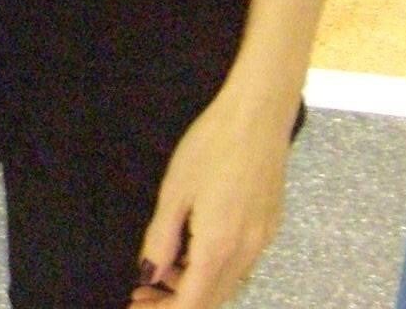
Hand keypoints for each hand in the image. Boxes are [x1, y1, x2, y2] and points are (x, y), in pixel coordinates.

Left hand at [131, 84, 292, 308]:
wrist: (258, 115)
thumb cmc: (210, 146)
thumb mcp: (175, 190)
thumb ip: (161, 238)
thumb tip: (148, 274)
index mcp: (219, 248)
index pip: (191, 304)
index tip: (135, 305)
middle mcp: (246, 254)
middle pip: (212, 299)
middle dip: (175, 304)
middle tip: (143, 292)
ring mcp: (263, 242)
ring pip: (228, 284)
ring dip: (195, 287)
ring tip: (163, 271)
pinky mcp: (270, 226)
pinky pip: (240, 264)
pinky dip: (215, 269)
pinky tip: (194, 250)